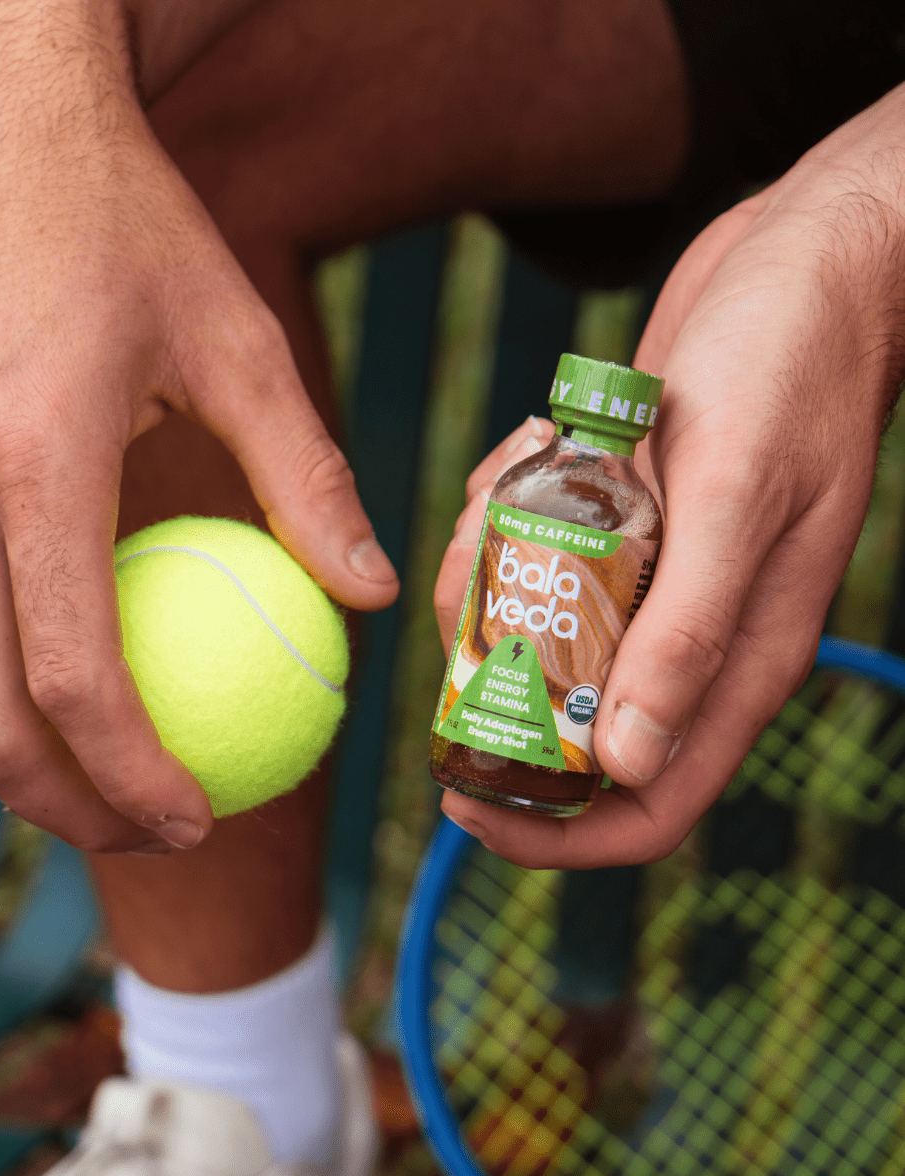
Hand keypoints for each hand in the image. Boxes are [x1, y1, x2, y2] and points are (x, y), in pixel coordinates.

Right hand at [0, 0, 396, 852]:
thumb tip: (365, 595)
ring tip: (117, 764)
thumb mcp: (244, 338)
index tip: (199, 820)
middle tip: (156, 831)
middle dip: (66, 810)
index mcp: (29, 460)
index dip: (134, 782)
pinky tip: (63, 654)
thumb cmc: (128, 224)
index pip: (72, 680)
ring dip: (25, 745)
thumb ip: (307, 477)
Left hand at [437, 83, 904, 867]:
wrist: (800, 261)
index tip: (462, 802)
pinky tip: (533, 443)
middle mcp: (691, 634)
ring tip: (501, 491)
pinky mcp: (624, 519)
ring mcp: (655, 576)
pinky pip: (541, 547)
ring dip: (495, 572)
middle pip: (571, 717)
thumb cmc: (791, 369)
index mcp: (737, 660)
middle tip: (463, 601)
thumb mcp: (735, 501)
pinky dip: (511, 507)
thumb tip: (624, 766)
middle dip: (497, 677)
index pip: (646, 801)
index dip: (554, 828)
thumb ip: (686, 638)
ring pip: (539, 626)